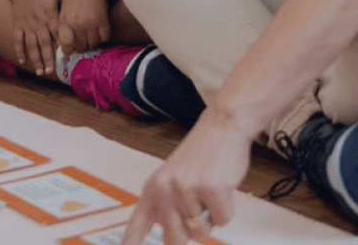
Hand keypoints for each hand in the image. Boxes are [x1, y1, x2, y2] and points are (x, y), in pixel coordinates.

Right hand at [3, 0, 62, 75]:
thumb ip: (67, 4)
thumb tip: (78, 14)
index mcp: (50, 14)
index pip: (58, 34)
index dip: (62, 46)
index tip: (66, 58)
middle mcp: (38, 22)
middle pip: (44, 44)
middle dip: (48, 59)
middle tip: (51, 72)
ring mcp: (26, 24)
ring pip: (31, 45)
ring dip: (35, 59)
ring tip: (39, 72)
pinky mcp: (17, 23)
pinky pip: (17, 39)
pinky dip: (18, 50)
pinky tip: (22, 61)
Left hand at [58, 0, 110, 55]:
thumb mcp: (63, 10)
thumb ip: (63, 26)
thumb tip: (64, 43)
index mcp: (65, 22)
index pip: (66, 46)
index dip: (68, 50)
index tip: (71, 49)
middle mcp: (77, 25)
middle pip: (80, 47)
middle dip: (81, 47)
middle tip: (82, 42)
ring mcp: (91, 23)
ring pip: (93, 44)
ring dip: (92, 43)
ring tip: (91, 38)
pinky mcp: (103, 20)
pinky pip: (104, 37)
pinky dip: (102, 37)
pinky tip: (99, 32)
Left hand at [121, 108, 250, 244]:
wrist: (222, 125)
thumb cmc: (202, 153)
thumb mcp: (174, 177)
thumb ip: (167, 205)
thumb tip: (172, 239)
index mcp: (153, 187)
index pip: (137, 224)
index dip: (130, 243)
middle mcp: (165, 189)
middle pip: (176, 238)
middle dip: (191, 230)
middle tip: (199, 204)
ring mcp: (187, 188)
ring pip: (202, 229)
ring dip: (211, 213)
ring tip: (210, 186)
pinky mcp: (211, 188)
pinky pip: (222, 219)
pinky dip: (227, 207)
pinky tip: (222, 184)